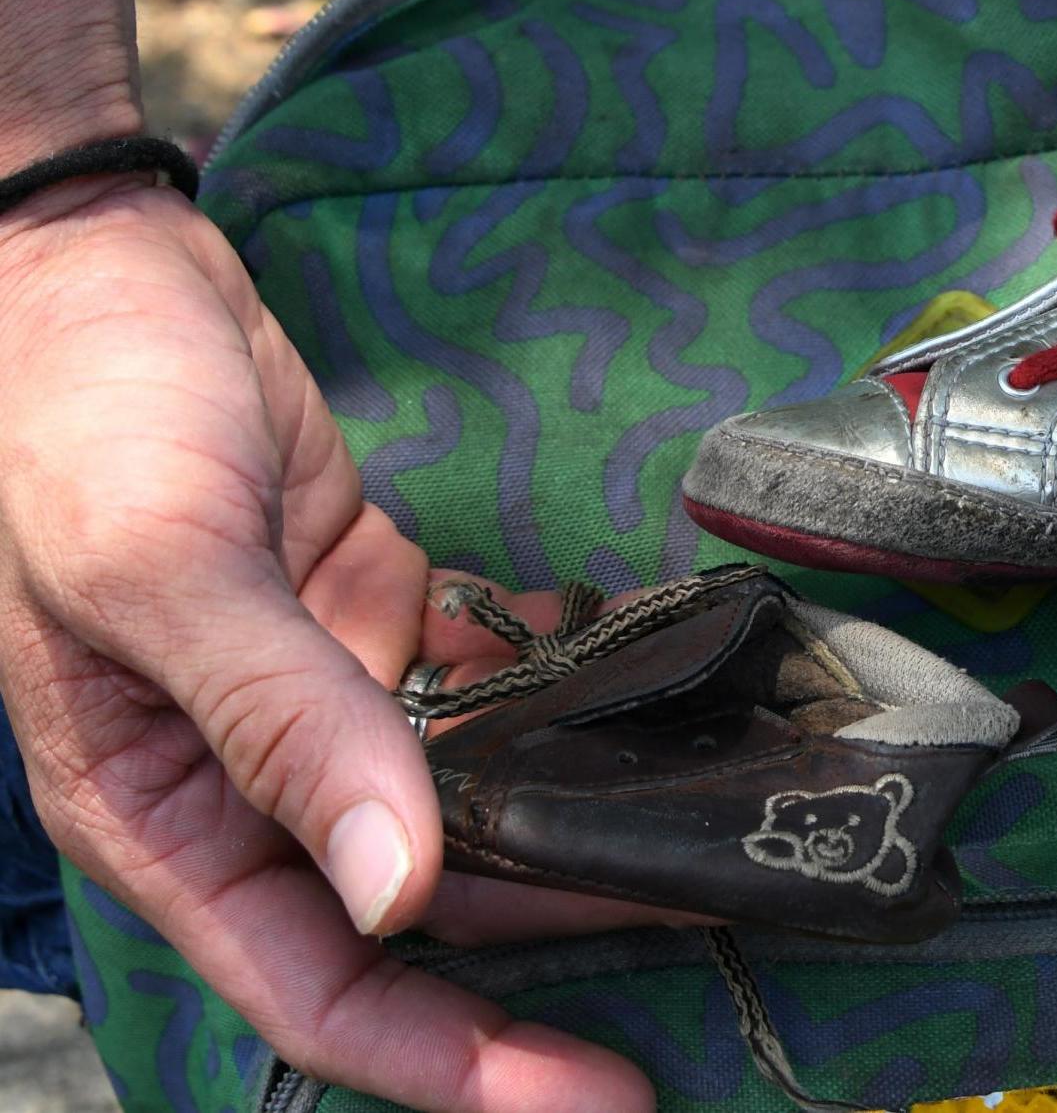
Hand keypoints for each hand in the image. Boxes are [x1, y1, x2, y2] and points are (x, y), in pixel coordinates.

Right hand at [0, 179, 654, 1112]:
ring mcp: (327, 696)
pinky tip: (666, 711)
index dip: (458, 1060)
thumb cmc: (83, 422)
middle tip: (722, 930)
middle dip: (563, 941)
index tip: (598, 1092)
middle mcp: (256, 781)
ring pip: (474, 800)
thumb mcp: (158, 570)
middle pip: (424, 910)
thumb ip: (276, 723)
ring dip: (587, 821)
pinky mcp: (379, 612)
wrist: (98, 274)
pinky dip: (567, 705)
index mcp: (168, 816)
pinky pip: (489, 689)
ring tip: (726, 835)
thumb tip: (398, 889)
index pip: (322, 989)